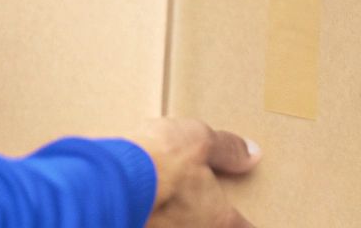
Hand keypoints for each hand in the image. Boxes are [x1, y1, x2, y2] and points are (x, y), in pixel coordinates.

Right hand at [126, 117, 260, 227]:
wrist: (109, 181)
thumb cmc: (160, 161)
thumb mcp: (200, 141)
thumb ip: (228, 149)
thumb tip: (251, 153)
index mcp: (215, 216)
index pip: (242, 227)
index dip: (247, 223)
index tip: (248, 221)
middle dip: (207, 218)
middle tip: (204, 205)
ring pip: (176, 227)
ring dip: (175, 217)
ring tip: (169, 201)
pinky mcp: (135, 227)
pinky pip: (151, 223)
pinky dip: (151, 213)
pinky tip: (142, 201)